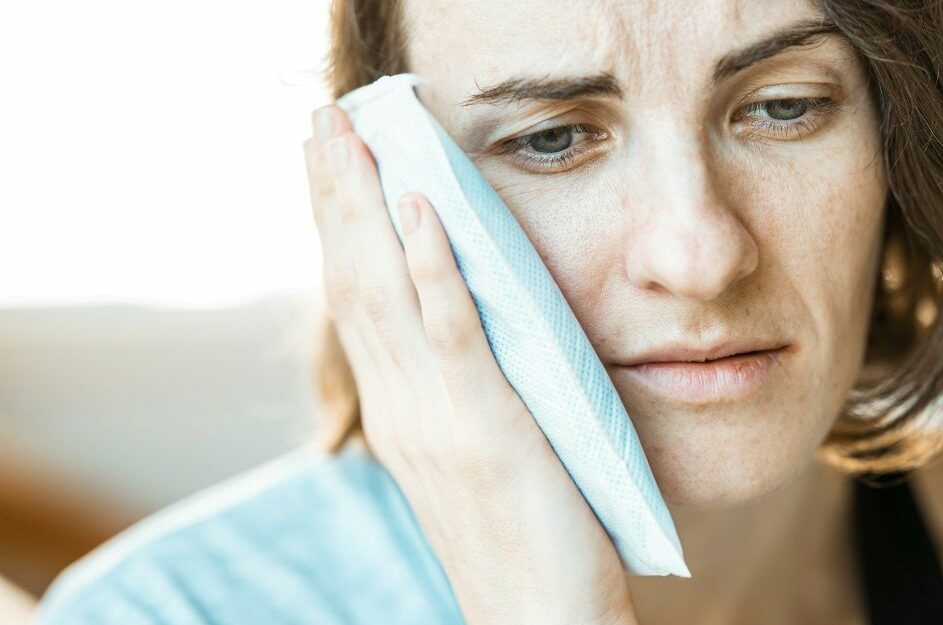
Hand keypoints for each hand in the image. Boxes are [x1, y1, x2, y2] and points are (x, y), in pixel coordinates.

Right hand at [303, 103, 638, 624]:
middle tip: (320, 119)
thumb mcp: (473, 459)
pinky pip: (452, 332)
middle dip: (335, 195)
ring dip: (365, 206)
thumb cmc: (520, 542)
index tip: (326, 163)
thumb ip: (455, 397)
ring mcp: (437, 419)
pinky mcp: (488, 427)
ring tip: (350, 136)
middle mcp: (402, 411)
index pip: (355, 302)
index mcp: (399, 417)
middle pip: (354, 281)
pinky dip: (431, 264)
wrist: (541, 623)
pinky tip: (418, 208)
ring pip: (386, 292)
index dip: (336, 227)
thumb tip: (460, 334)